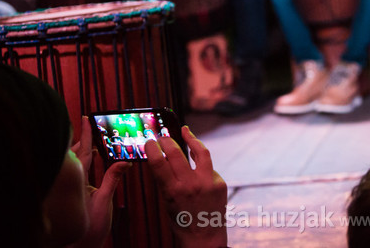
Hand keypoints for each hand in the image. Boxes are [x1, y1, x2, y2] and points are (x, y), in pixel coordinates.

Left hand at [71, 116, 130, 247]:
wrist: (80, 246)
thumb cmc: (89, 228)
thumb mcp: (105, 201)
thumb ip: (113, 179)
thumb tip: (124, 162)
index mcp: (78, 180)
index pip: (83, 151)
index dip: (86, 134)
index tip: (86, 118)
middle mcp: (72, 181)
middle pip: (76, 154)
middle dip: (82, 139)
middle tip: (89, 125)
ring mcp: (71, 187)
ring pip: (74, 163)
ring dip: (81, 150)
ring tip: (89, 140)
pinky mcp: (73, 194)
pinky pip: (77, 171)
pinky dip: (82, 162)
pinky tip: (89, 161)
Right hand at [146, 126, 227, 247]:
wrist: (205, 238)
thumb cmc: (182, 222)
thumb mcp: (167, 202)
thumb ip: (166, 181)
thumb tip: (163, 158)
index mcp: (173, 191)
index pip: (159, 162)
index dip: (152, 148)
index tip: (149, 141)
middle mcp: (191, 185)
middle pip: (177, 153)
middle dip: (167, 141)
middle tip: (163, 137)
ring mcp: (208, 183)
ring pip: (201, 152)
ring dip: (191, 139)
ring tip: (185, 132)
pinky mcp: (220, 183)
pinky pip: (209, 168)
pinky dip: (201, 164)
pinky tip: (196, 163)